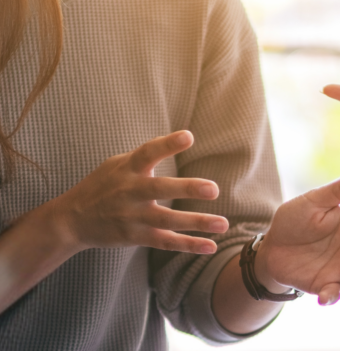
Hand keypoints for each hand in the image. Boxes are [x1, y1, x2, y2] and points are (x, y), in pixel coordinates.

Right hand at [50, 131, 228, 254]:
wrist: (72, 220)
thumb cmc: (103, 185)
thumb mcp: (118, 163)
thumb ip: (147, 154)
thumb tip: (179, 138)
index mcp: (127, 168)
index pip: (148, 153)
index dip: (167, 144)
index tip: (188, 136)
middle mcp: (130, 192)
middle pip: (159, 189)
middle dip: (186, 188)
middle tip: (213, 189)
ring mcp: (132, 216)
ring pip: (167, 220)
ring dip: (196, 223)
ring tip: (224, 224)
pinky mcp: (135, 236)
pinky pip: (165, 242)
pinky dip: (188, 245)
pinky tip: (211, 246)